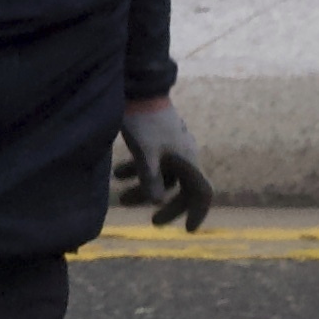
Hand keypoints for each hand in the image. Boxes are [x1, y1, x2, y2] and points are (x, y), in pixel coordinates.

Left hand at [117, 94, 213, 230]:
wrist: (139, 88)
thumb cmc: (143, 120)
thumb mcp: (144, 151)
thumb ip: (150, 176)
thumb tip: (156, 202)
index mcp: (187, 160)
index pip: (202, 192)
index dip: (197, 213)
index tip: (189, 230)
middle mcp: (185, 155)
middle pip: (182, 189)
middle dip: (167, 206)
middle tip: (152, 223)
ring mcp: (172, 147)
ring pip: (164, 177)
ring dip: (146, 189)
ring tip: (121, 198)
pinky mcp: (158, 140)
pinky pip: (153, 164)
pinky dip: (138, 172)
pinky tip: (116, 175)